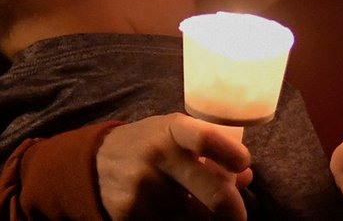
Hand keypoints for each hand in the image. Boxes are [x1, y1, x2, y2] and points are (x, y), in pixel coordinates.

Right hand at [96, 113, 252, 219]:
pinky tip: (170, 211)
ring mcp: (144, 188)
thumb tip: (246, 176)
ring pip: (195, 217)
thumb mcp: (176, 134)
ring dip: (202, 216)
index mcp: (173, 130)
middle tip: (238, 217)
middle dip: (234, 211)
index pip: (206, 138)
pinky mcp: (131, 214)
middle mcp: (158, 156)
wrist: (97, 162)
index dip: (230, 153)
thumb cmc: (149, 144)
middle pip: (214, 193)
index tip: (243, 164)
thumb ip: (212, 151)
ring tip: (190, 203)